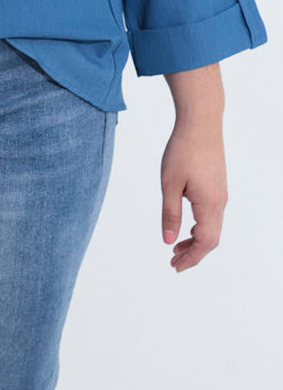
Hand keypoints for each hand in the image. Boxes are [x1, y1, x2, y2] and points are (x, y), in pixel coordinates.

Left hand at [160, 120, 227, 271]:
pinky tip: (186, 225)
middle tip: (173, 261)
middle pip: (211, 239)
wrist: (201, 123)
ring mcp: (220, 194)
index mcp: (209, 205)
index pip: (204, 243)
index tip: (174, 266)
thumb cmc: (183, 150)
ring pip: (212, 227)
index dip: (190, 258)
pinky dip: (199, 226)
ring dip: (195, 240)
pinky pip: (211, 215)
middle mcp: (219, 202)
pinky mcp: (217, 185)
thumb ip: (169, 214)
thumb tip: (168, 241)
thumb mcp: (169, 184)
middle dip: (193, 253)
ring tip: (176, 247)